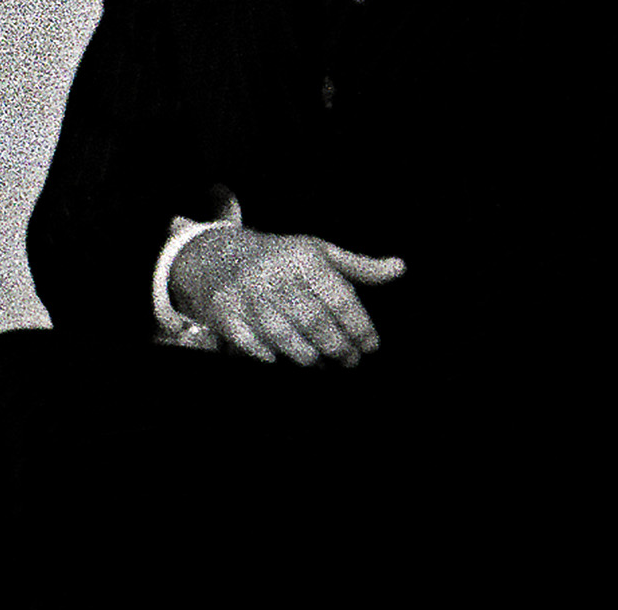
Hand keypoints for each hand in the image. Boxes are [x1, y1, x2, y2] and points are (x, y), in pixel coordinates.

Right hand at [168, 227, 405, 366]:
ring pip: (286, 339)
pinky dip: (272, 358)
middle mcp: (272, 274)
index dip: (359, 327)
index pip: (339, 299)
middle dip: (338, 348)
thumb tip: (399, 268)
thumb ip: (359, 267)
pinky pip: (253, 346)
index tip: (370, 346)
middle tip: (350, 361)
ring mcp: (246, 296)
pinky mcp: (225, 314)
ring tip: (323, 365)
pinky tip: (286, 361)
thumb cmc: (281, 259)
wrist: (218, 257)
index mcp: (301, 258)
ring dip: (310, 359)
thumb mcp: (319, 253)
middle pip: (315, 323)